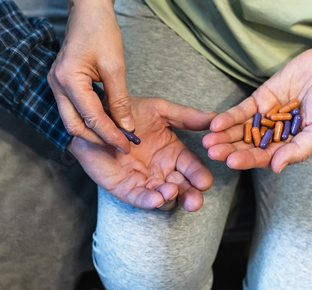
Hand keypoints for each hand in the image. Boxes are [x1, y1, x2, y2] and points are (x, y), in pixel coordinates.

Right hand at [48, 1, 133, 153]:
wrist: (88, 10)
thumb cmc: (101, 31)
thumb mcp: (115, 66)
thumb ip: (119, 99)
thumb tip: (126, 127)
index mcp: (68, 80)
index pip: (91, 118)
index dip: (110, 134)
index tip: (127, 144)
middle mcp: (56, 85)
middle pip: (74, 126)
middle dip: (97, 138)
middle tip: (120, 144)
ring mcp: (55, 85)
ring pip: (71, 120)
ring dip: (92, 130)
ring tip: (115, 135)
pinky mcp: (61, 84)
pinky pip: (72, 109)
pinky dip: (88, 119)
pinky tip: (106, 121)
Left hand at [68, 97, 216, 211]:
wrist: (95, 117)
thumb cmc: (127, 113)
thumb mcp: (159, 110)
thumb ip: (185, 117)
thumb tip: (215, 118)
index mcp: (173, 153)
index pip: (193, 168)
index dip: (199, 176)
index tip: (204, 181)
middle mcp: (162, 170)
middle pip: (182, 188)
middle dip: (190, 196)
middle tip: (195, 200)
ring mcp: (144, 180)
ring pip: (164, 197)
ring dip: (170, 198)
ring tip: (170, 190)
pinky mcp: (124, 188)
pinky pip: (139, 198)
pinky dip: (149, 201)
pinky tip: (156, 198)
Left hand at [203, 48, 311, 172]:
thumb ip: (299, 149)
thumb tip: (275, 168)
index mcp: (288, 146)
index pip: (265, 157)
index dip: (248, 160)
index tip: (231, 162)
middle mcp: (273, 135)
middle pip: (247, 146)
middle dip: (230, 150)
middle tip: (213, 153)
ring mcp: (264, 117)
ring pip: (240, 130)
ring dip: (224, 136)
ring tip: (208, 141)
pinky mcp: (258, 100)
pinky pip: (241, 111)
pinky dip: (228, 117)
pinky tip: (215, 123)